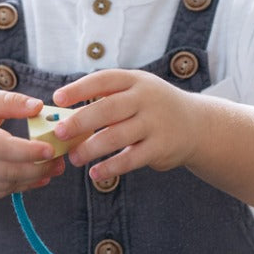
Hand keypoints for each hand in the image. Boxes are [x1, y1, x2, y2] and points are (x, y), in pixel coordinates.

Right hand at [0, 90, 65, 200]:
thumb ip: (9, 101)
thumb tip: (39, 106)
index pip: (1, 146)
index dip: (27, 150)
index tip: (50, 148)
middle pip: (8, 170)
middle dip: (39, 167)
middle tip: (62, 159)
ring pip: (8, 184)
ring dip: (35, 178)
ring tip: (56, 166)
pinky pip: (2, 192)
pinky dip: (23, 185)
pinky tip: (39, 175)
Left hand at [51, 70, 198, 182]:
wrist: (196, 124)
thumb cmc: (152, 107)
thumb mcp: (136, 92)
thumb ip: (108, 100)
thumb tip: (66, 118)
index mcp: (135, 81)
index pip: (103, 80)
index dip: (79, 89)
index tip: (57, 98)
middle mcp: (146, 99)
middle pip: (108, 109)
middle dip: (80, 121)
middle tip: (60, 133)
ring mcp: (155, 123)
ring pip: (116, 136)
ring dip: (91, 148)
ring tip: (75, 157)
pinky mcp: (160, 147)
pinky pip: (130, 159)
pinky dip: (110, 167)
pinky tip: (95, 174)